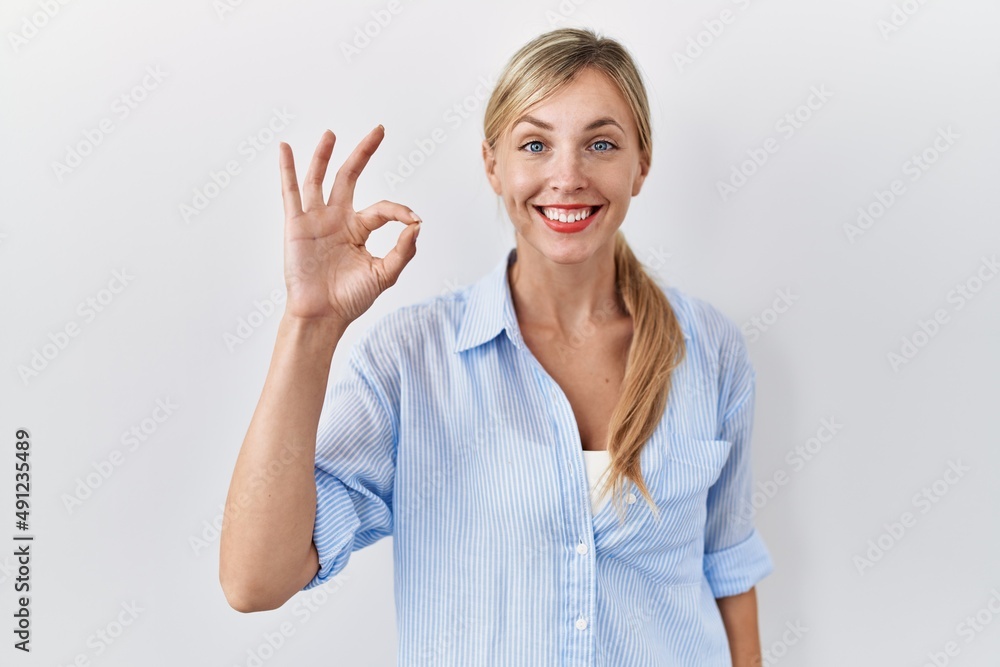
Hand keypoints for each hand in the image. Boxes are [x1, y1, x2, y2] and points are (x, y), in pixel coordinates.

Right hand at [278, 126, 420, 323]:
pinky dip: (287, 170)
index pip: (382, 208)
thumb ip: (403, 250)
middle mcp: (337, 219)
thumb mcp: (384, 274)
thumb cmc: (351, 298)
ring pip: (319, 179)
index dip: (399, 211)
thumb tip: (417, 225)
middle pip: (350, 177)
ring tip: (332, 133)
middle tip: (378, 130)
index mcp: (359, 229)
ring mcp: (316, 219)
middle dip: (363, 153)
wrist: (323, 315)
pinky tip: (286, 148)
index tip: (414, 220)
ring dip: (325, 155)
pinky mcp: (296, 225)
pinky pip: (290, 192)